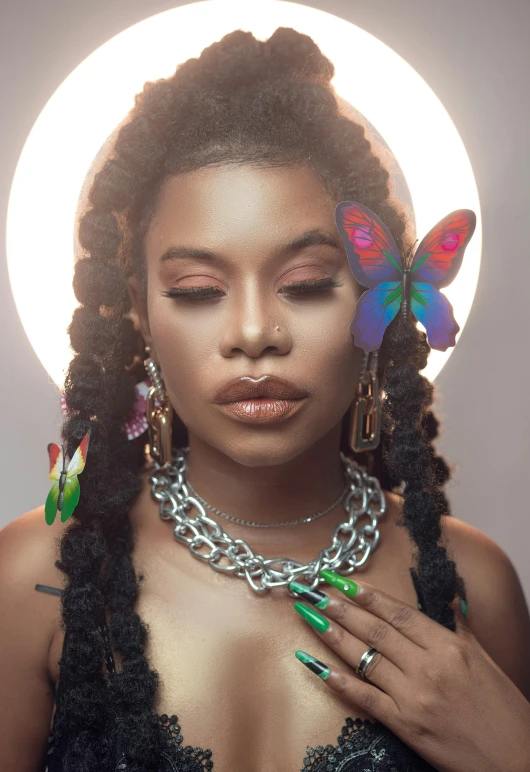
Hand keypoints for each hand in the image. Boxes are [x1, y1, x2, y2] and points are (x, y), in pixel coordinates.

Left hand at [291, 572, 529, 771]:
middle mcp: (428, 667)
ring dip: (332, 634)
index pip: (398, 613)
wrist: (517, 762)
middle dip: (340, 607)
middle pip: (375, 630)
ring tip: (309, 615)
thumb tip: (450, 600)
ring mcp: (414, 697)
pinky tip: (315, 664)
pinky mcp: (405, 726)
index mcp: (449, 646)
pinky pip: (364, 698)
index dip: (367, 595)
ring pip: (364, 657)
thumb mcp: (485, 660)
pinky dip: (337, 680)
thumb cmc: (505, 711)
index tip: (342, 580)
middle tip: (313, 590)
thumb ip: (460, 628)